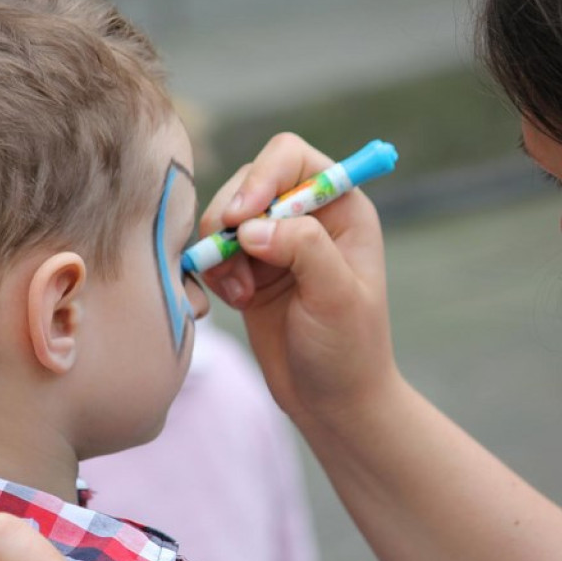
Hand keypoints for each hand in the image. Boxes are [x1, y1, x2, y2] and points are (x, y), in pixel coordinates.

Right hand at [199, 133, 400, 431]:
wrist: (331, 403)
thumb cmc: (349, 350)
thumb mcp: (336, 297)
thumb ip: (303, 249)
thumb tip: (252, 227)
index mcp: (341, 207)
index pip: (290, 157)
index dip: (260, 176)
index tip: (240, 217)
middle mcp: (306, 215)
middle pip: (247, 181)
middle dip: (230, 219)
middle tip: (231, 263)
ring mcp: (275, 242)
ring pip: (224, 216)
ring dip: (219, 251)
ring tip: (239, 294)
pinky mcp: (248, 269)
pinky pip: (213, 250)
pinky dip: (212, 272)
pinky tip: (233, 303)